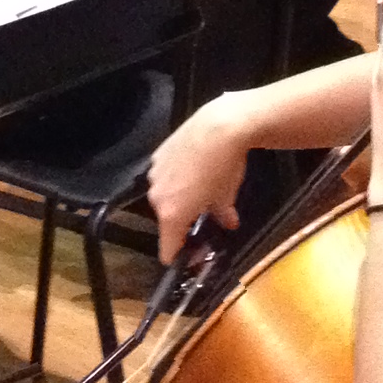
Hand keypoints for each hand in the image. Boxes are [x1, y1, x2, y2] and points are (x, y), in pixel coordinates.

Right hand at [147, 96, 251, 263]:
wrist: (219, 126)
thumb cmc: (224, 167)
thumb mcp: (227, 196)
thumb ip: (223, 215)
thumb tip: (228, 223)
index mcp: (172, 215)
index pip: (167, 249)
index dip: (179, 256)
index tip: (191, 256)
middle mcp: (157, 197)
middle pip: (166, 221)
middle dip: (183, 222)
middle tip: (203, 216)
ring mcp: (154, 174)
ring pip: (164, 197)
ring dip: (178, 198)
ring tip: (200, 186)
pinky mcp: (157, 154)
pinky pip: (163, 175)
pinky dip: (175, 177)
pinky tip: (193, 167)